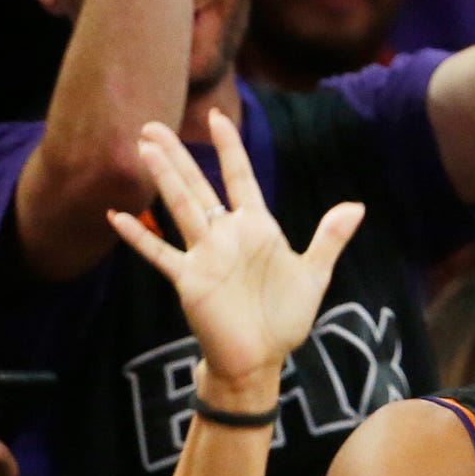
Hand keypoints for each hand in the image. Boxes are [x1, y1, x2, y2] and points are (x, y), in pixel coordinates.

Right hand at [105, 115, 362, 388]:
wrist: (260, 358)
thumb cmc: (284, 318)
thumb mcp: (314, 274)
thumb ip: (329, 238)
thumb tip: (356, 205)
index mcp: (257, 228)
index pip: (240, 178)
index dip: (229, 148)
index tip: (216, 117)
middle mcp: (227, 235)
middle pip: (199, 185)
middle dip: (179, 155)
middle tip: (153, 124)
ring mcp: (205, 255)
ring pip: (180, 208)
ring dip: (163, 179)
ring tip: (144, 148)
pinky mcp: (189, 280)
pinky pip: (161, 253)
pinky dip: (140, 236)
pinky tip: (117, 216)